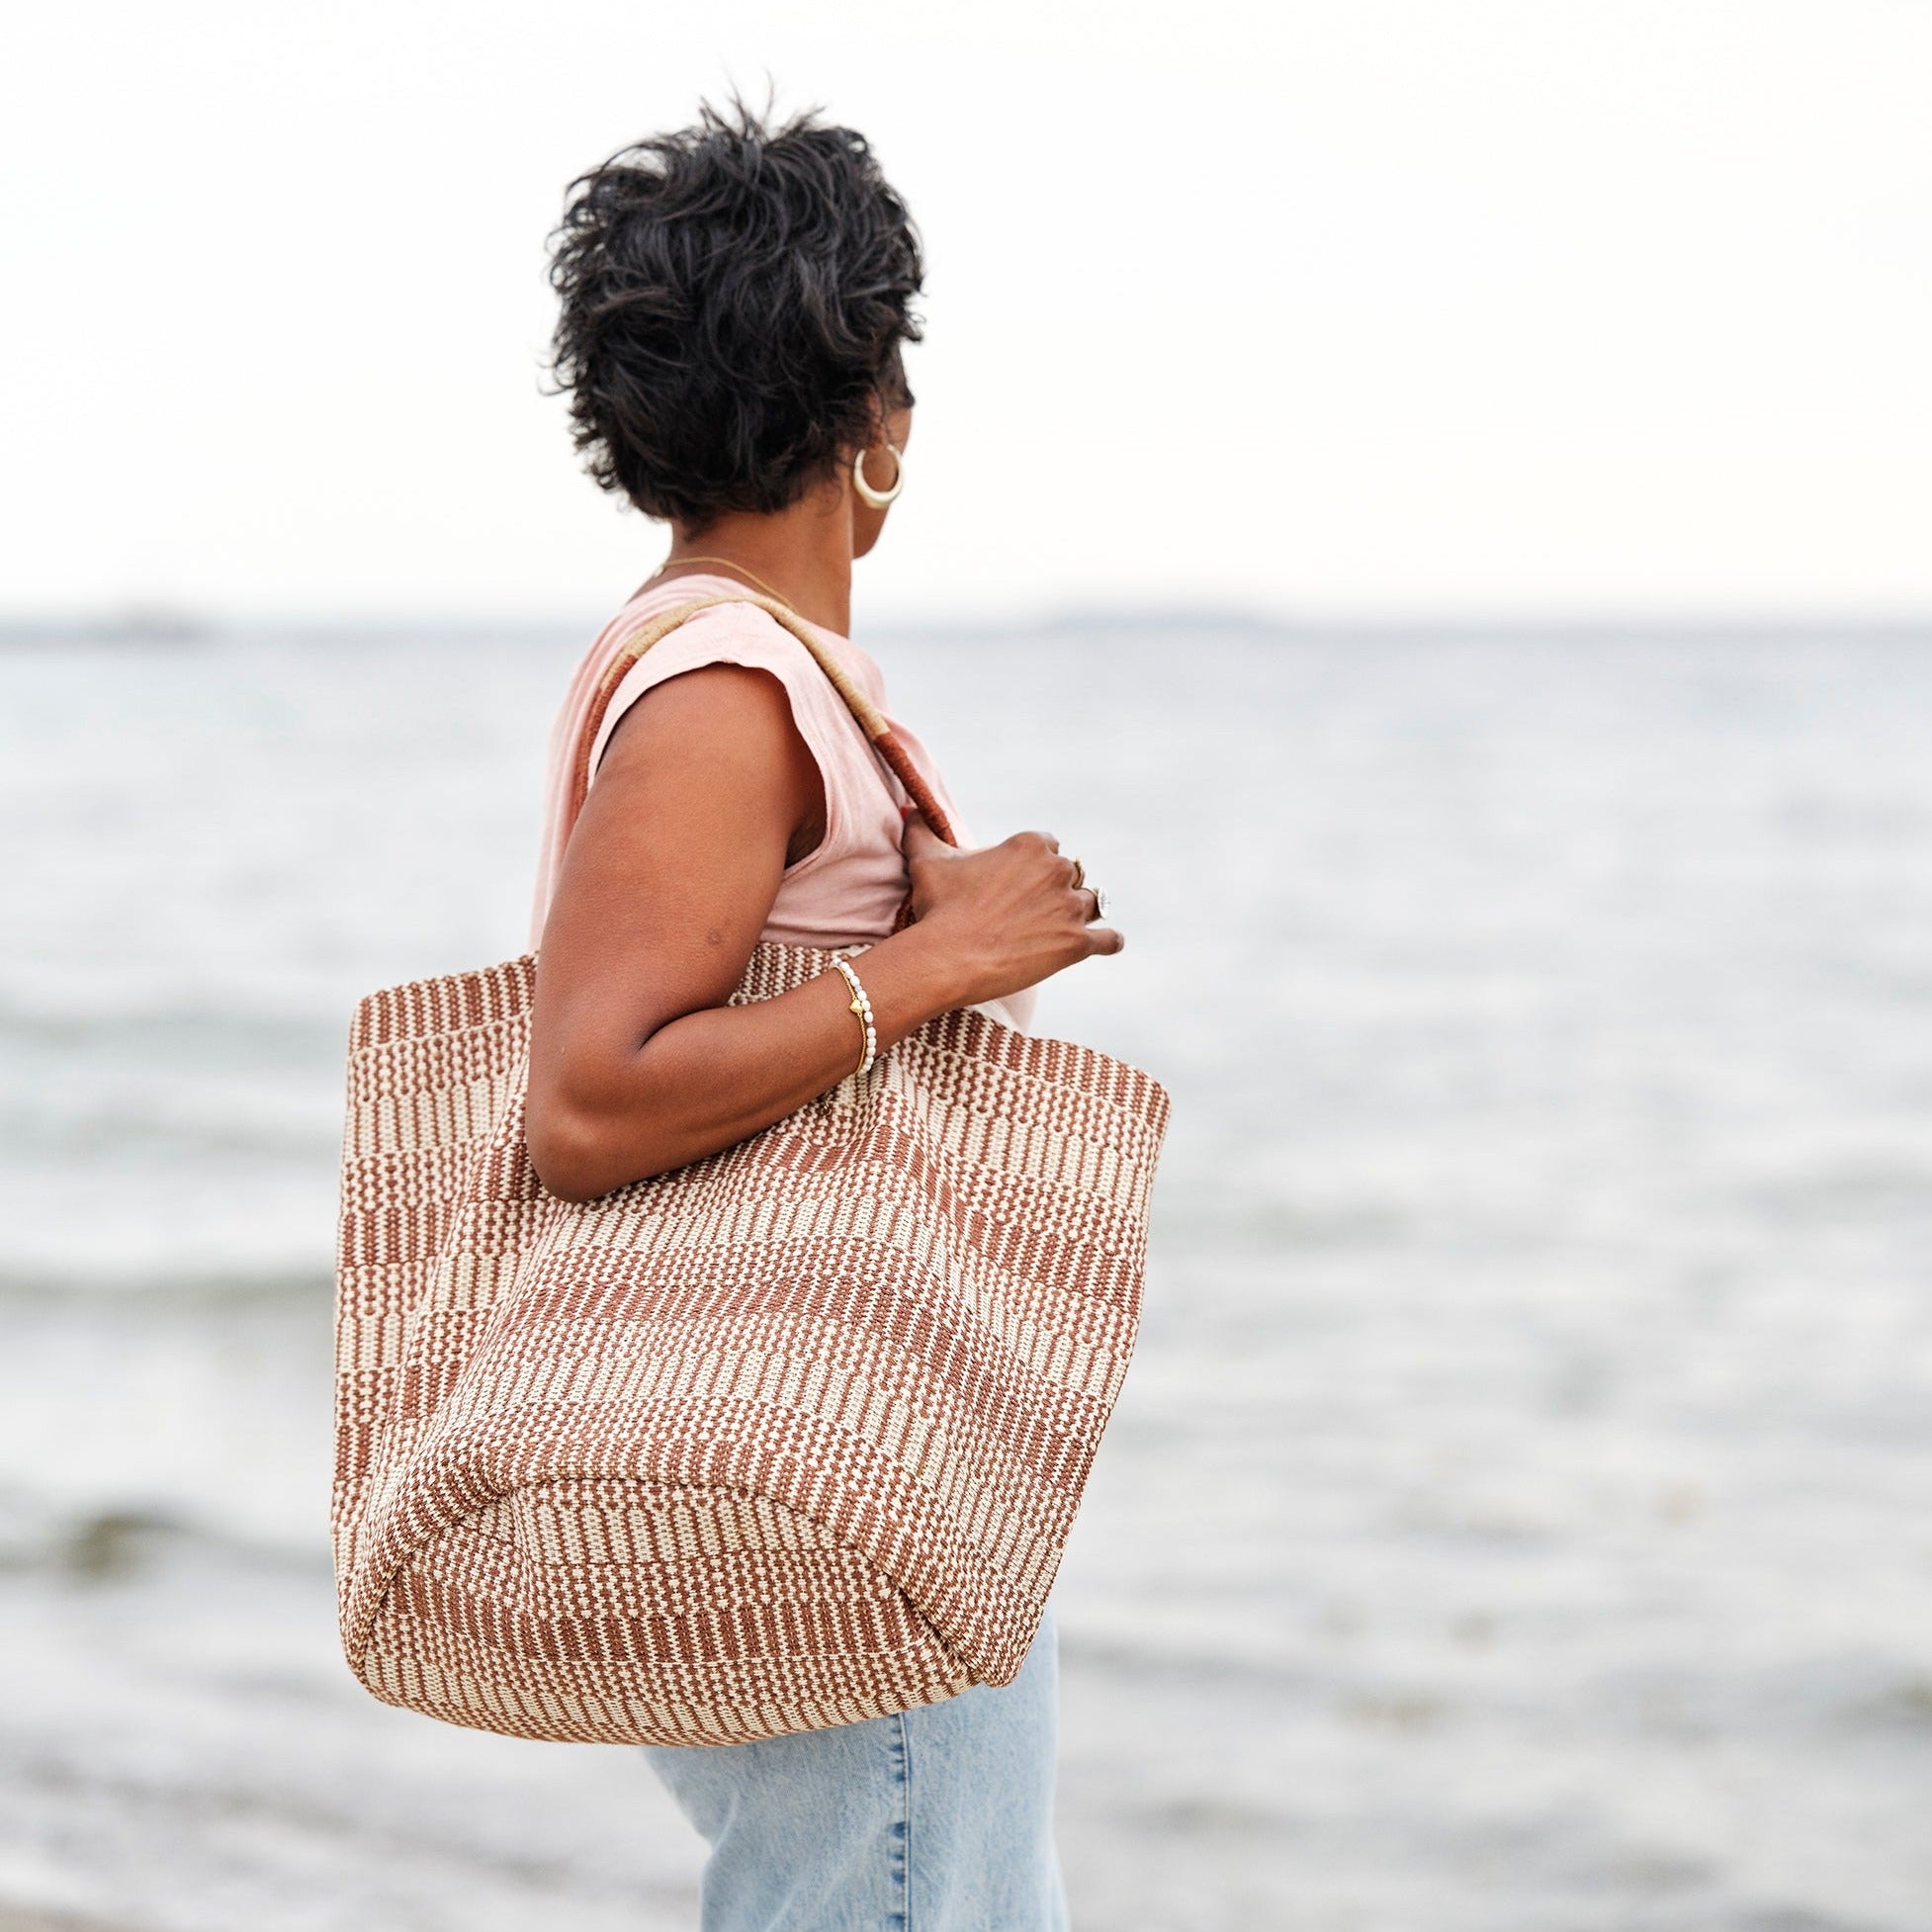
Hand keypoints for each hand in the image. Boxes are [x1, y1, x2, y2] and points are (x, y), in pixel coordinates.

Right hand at [901, 813, 1122, 1007]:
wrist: (949, 956)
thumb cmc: (939, 908)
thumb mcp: (927, 861)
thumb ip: (921, 830)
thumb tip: (910, 810)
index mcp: (1029, 845)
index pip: (1049, 844)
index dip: (1036, 862)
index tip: (1021, 880)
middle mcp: (1057, 870)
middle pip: (1072, 873)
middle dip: (1057, 888)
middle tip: (1036, 910)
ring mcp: (1071, 907)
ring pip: (1093, 903)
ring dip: (1083, 912)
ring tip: (1069, 925)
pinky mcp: (1078, 943)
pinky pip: (1110, 938)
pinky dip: (1110, 941)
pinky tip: (1107, 944)